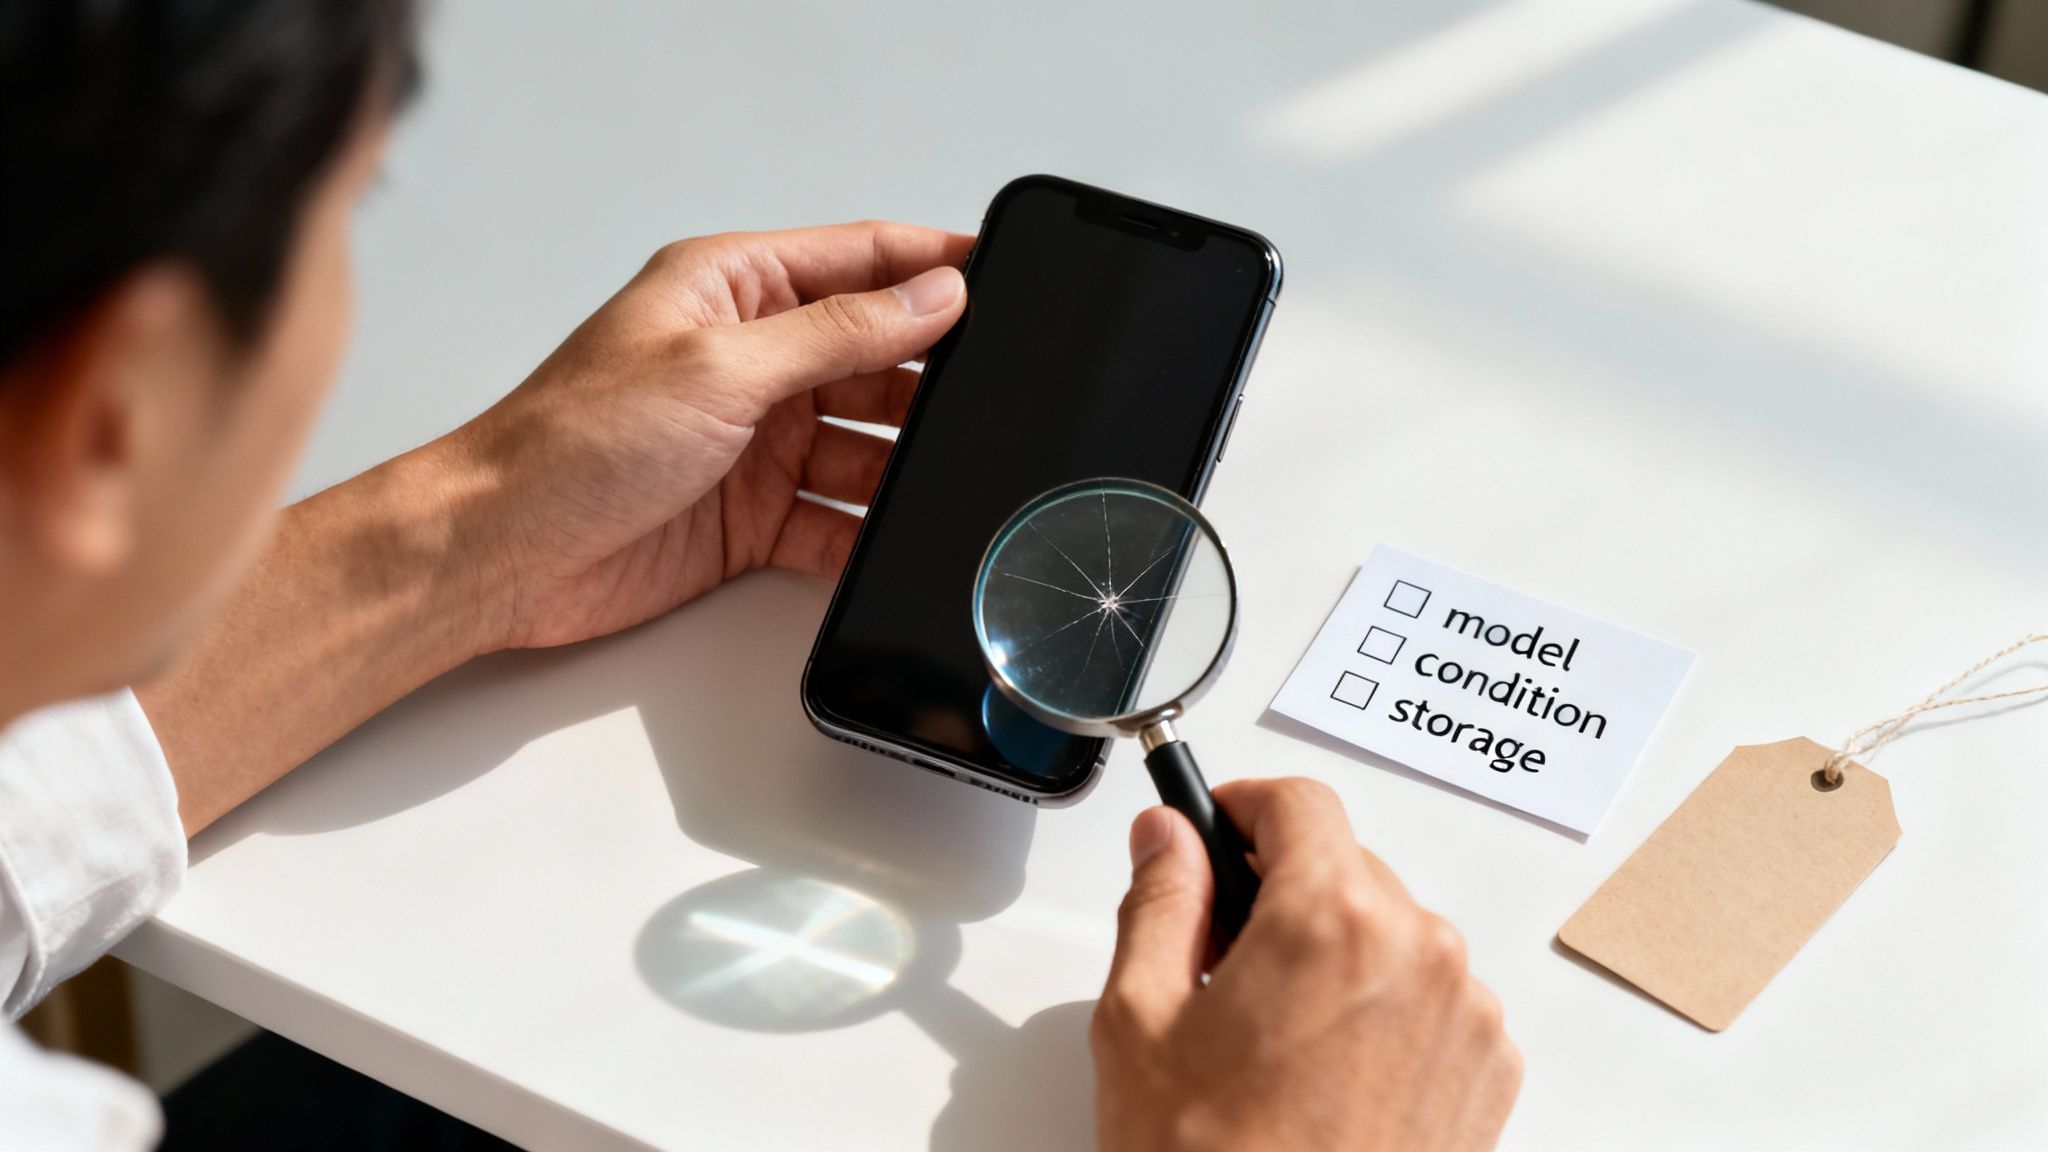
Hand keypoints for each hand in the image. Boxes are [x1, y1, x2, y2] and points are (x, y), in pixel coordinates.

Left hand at [440, 221, 970, 650]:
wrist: (500, 556)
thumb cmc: (572, 442)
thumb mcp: (720, 368)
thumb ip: (836, 332)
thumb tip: (934, 294)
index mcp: (733, 288)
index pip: (860, 258)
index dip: (935, 265)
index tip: (1007, 277)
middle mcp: (751, 359)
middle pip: (876, 357)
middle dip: (931, 379)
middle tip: (994, 400)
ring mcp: (755, 441)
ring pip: (868, 447)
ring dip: (904, 467)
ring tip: (946, 481)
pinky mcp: (753, 518)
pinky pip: (837, 523)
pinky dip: (866, 536)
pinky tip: (896, 544)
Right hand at [1092, 779, 1521, 1151]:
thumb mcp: (1142, 1018)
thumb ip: (1160, 899)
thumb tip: (1169, 838)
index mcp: (1330, 918)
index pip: (1299, 803)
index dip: (1244, 806)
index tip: (1215, 828)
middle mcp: (1418, 951)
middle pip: (1346, 866)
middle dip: (1282, 892)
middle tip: (1220, 957)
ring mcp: (1465, 1014)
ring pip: (1391, 932)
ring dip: (1335, 952)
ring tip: (1273, 1034)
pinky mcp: (1489, 1071)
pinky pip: (1432, 997)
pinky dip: (1383, 1009)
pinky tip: (1325, 1069)